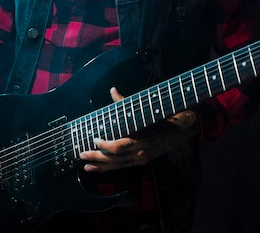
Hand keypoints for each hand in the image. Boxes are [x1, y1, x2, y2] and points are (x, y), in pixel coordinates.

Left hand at [79, 87, 199, 172]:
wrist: (177, 131)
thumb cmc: (158, 118)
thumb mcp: (142, 110)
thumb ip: (124, 102)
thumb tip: (112, 90)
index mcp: (140, 138)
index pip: (118, 146)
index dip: (105, 145)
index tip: (95, 139)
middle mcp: (140, 151)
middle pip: (114, 158)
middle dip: (97, 157)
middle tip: (82, 154)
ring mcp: (141, 158)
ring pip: (117, 165)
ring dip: (100, 166)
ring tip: (85, 165)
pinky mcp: (141, 162)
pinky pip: (122, 167)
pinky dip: (108, 168)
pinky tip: (97, 169)